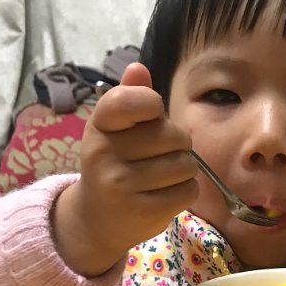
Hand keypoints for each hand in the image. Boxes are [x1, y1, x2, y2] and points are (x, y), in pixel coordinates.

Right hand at [52, 62, 197, 276]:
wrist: (97, 218)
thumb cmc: (115, 163)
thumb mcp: (116, 129)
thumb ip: (130, 98)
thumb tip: (138, 67)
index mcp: (99, 125)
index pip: (127, 101)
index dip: (152, 103)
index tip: (154, 113)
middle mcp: (104, 153)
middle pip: (173, 135)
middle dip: (179, 143)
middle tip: (163, 153)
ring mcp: (121, 184)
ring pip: (185, 164)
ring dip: (184, 169)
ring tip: (164, 175)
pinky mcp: (140, 211)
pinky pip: (188, 191)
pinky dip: (185, 191)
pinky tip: (166, 193)